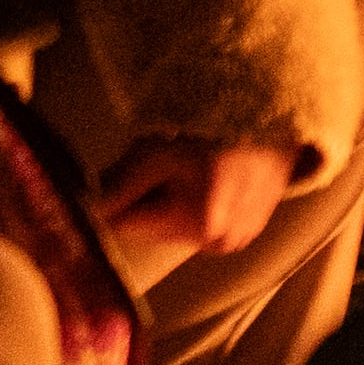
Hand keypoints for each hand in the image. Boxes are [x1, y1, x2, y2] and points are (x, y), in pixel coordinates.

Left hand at [91, 133, 292, 258]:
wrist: (276, 122)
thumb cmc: (218, 130)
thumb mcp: (159, 151)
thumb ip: (119, 183)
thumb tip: (87, 208)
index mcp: (197, 223)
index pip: (125, 226)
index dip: (115, 198)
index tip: (120, 173)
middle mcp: (218, 242)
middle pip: (152, 230)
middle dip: (148, 200)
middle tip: (164, 164)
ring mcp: (236, 241)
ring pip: (176, 229)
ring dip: (172, 205)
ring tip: (191, 171)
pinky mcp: (247, 235)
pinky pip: (203, 228)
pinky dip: (197, 208)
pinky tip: (210, 181)